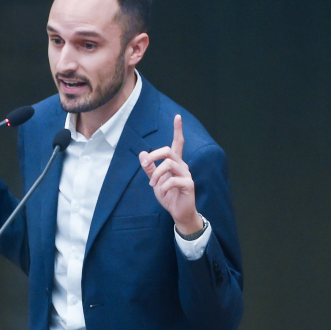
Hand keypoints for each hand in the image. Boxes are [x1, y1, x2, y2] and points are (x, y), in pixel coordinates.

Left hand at [139, 115, 202, 235]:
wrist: (179, 213)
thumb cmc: (169, 196)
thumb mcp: (155, 181)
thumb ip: (149, 168)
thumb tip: (142, 153)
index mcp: (175, 163)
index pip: (177, 143)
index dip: (178, 130)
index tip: (177, 117)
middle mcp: (182, 166)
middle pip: (168, 151)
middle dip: (153, 156)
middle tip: (145, 165)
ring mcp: (186, 175)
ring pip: (169, 164)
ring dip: (156, 174)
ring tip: (153, 184)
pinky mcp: (189, 185)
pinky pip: (172, 180)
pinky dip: (163, 186)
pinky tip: (162, 192)